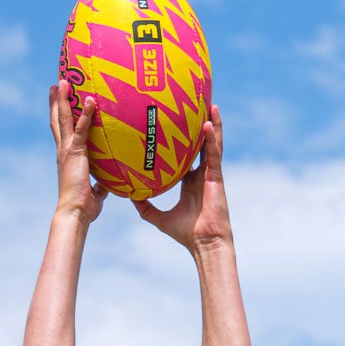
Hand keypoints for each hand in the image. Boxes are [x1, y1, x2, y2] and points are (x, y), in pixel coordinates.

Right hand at [50, 80, 105, 224]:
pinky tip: (90, 100)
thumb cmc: (84, 207)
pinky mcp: (75, 152)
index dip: (59, 117)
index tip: (58, 102)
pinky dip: (86, 113)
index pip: (62, 133)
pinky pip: (82, 128)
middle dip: (56, 102)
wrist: (74, 212)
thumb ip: (101, 184)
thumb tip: (110, 184)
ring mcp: (67, 150)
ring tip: (63, 81)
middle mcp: (63, 151)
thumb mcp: (96, 192)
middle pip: (57, 121)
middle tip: (56, 84)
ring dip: (62, 99)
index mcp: (66, 158)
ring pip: (63, 119)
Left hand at [134, 105, 230, 253]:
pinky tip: (208, 122)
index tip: (172, 126)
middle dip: (199, 125)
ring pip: (211, 143)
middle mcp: (200, 173)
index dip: (181, 142)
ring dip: (211, 123)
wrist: (203, 242)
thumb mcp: (157, 217)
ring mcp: (210, 173)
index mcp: (189, 181)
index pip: (185, 156)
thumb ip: (145, 206)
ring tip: (209, 103)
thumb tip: (128, 196)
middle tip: (194, 105)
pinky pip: (214, 153)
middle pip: (200, 144)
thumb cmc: (185, 232)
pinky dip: (212, 137)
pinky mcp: (216, 176)